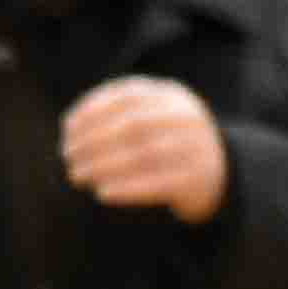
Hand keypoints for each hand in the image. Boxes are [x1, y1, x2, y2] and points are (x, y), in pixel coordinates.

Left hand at [61, 76, 229, 224]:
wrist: (220, 174)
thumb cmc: (167, 144)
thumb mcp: (149, 120)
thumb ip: (116, 118)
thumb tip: (71, 135)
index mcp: (171, 95)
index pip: (125, 96)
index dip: (91, 111)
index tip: (67, 130)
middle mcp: (186, 117)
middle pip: (131, 126)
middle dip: (92, 141)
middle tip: (68, 158)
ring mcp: (196, 147)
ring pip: (143, 154)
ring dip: (103, 166)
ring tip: (77, 176)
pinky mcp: (198, 179)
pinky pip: (158, 183)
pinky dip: (127, 188)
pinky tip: (103, 193)